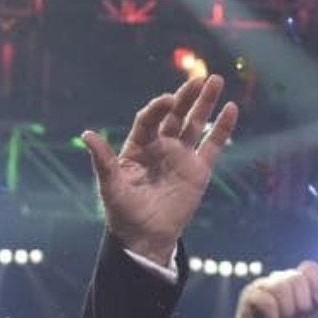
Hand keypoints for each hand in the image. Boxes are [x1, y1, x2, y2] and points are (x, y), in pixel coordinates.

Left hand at [81, 75, 237, 265]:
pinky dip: (222, 128)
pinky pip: (212, 145)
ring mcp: (181, 156)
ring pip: (195, 124)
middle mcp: (161, 146)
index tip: (167, 100)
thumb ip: (103, 160)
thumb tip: (87, 134)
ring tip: (215, 80)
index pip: (149, 120)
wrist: (146, 239)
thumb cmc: (124, 214)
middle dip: (185, 97)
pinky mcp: (199, 170)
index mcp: (138, 147)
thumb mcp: (111, 187)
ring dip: (205, 103)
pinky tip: (231, 109)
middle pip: (174, 115)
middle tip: (197, 79)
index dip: (157, 108)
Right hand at [206, 262, 317, 317]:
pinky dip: (272, 314)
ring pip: (280, 285)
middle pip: (297, 277)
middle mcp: (279, 281)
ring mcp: (263, 287)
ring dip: (287, 309)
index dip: (317, 283)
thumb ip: (317, 306)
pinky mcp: (248, 296)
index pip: (310, 268)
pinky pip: (265, 298)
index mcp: (296, 285)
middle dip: (302, 302)